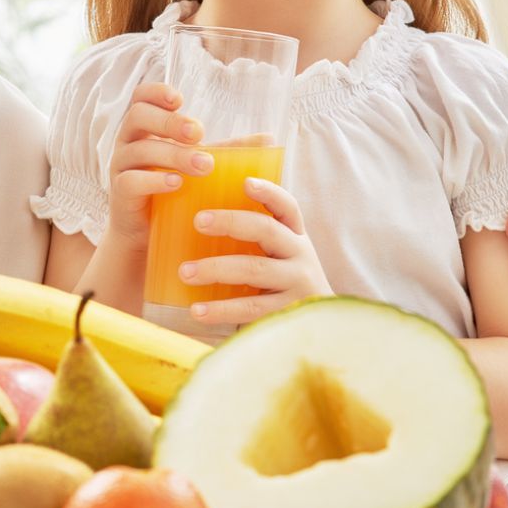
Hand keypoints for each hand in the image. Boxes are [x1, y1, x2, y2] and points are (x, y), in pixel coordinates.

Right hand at [102, 82, 211, 254]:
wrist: (147, 235)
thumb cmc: (173, 191)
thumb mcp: (199, 165)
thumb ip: (228, 150)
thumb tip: (268, 138)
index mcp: (145, 128)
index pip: (141, 97)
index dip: (156, 92)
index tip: (180, 99)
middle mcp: (128, 142)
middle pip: (139, 116)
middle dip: (170, 122)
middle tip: (199, 133)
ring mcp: (120, 167)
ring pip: (140, 149)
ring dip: (173, 154)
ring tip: (203, 165)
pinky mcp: (119, 194)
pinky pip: (131, 181)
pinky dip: (155, 180)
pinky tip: (178, 184)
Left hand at [179, 177, 331, 327]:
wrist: (322, 326)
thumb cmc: (285, 282)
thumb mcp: (280, 255)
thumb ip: (255, 237)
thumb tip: (200, 218)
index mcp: (295, 235)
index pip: (287, 207)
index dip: (268, 192)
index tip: (245, 182)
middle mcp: (300, 254)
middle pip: (266, 231)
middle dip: (230, 222)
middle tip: (198, 221)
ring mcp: (296, 283)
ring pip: (254, 269)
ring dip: (216, 268)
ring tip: (185, 272)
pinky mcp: (287, 312)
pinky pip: (250, 308)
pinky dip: (222, 309)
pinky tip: (197, 310)